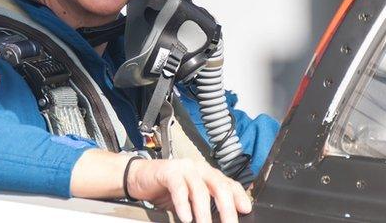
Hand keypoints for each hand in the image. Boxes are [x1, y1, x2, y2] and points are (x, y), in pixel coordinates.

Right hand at [126, 158, 251, 222]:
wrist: (139, 178)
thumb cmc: (166, 189)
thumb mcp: (190, 199)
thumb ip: (206, 205)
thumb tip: (222, 219)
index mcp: (208, 174)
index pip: (229, 183)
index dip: (240, 196)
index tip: (246, 211)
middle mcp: (199, 168)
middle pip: (219, 186)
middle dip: (227, 207)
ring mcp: (184, 168)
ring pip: (199, 189)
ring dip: (204, 212)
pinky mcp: (168, 171)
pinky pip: (179, 188)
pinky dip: (183, 204)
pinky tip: (186, 217)